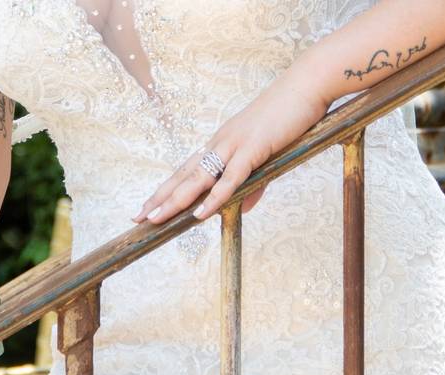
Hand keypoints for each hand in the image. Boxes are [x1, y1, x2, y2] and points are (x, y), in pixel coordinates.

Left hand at [134, 75, 328, 224]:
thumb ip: (253, 184)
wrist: (307, 85)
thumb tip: (241, 208)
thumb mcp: (268, 155)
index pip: (187, 170)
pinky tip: (199, 214)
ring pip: (198, 178)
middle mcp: (220, 143)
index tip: (148, 205)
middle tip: (137, 218)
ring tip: (156, 219)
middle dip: (159, 198)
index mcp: (221, 143)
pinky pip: (229, 179)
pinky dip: (214, 198)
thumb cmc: (289, 116)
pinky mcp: (252, 149)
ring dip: (175, 200)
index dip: (166, 189)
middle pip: (183, 175)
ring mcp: (234, 145)